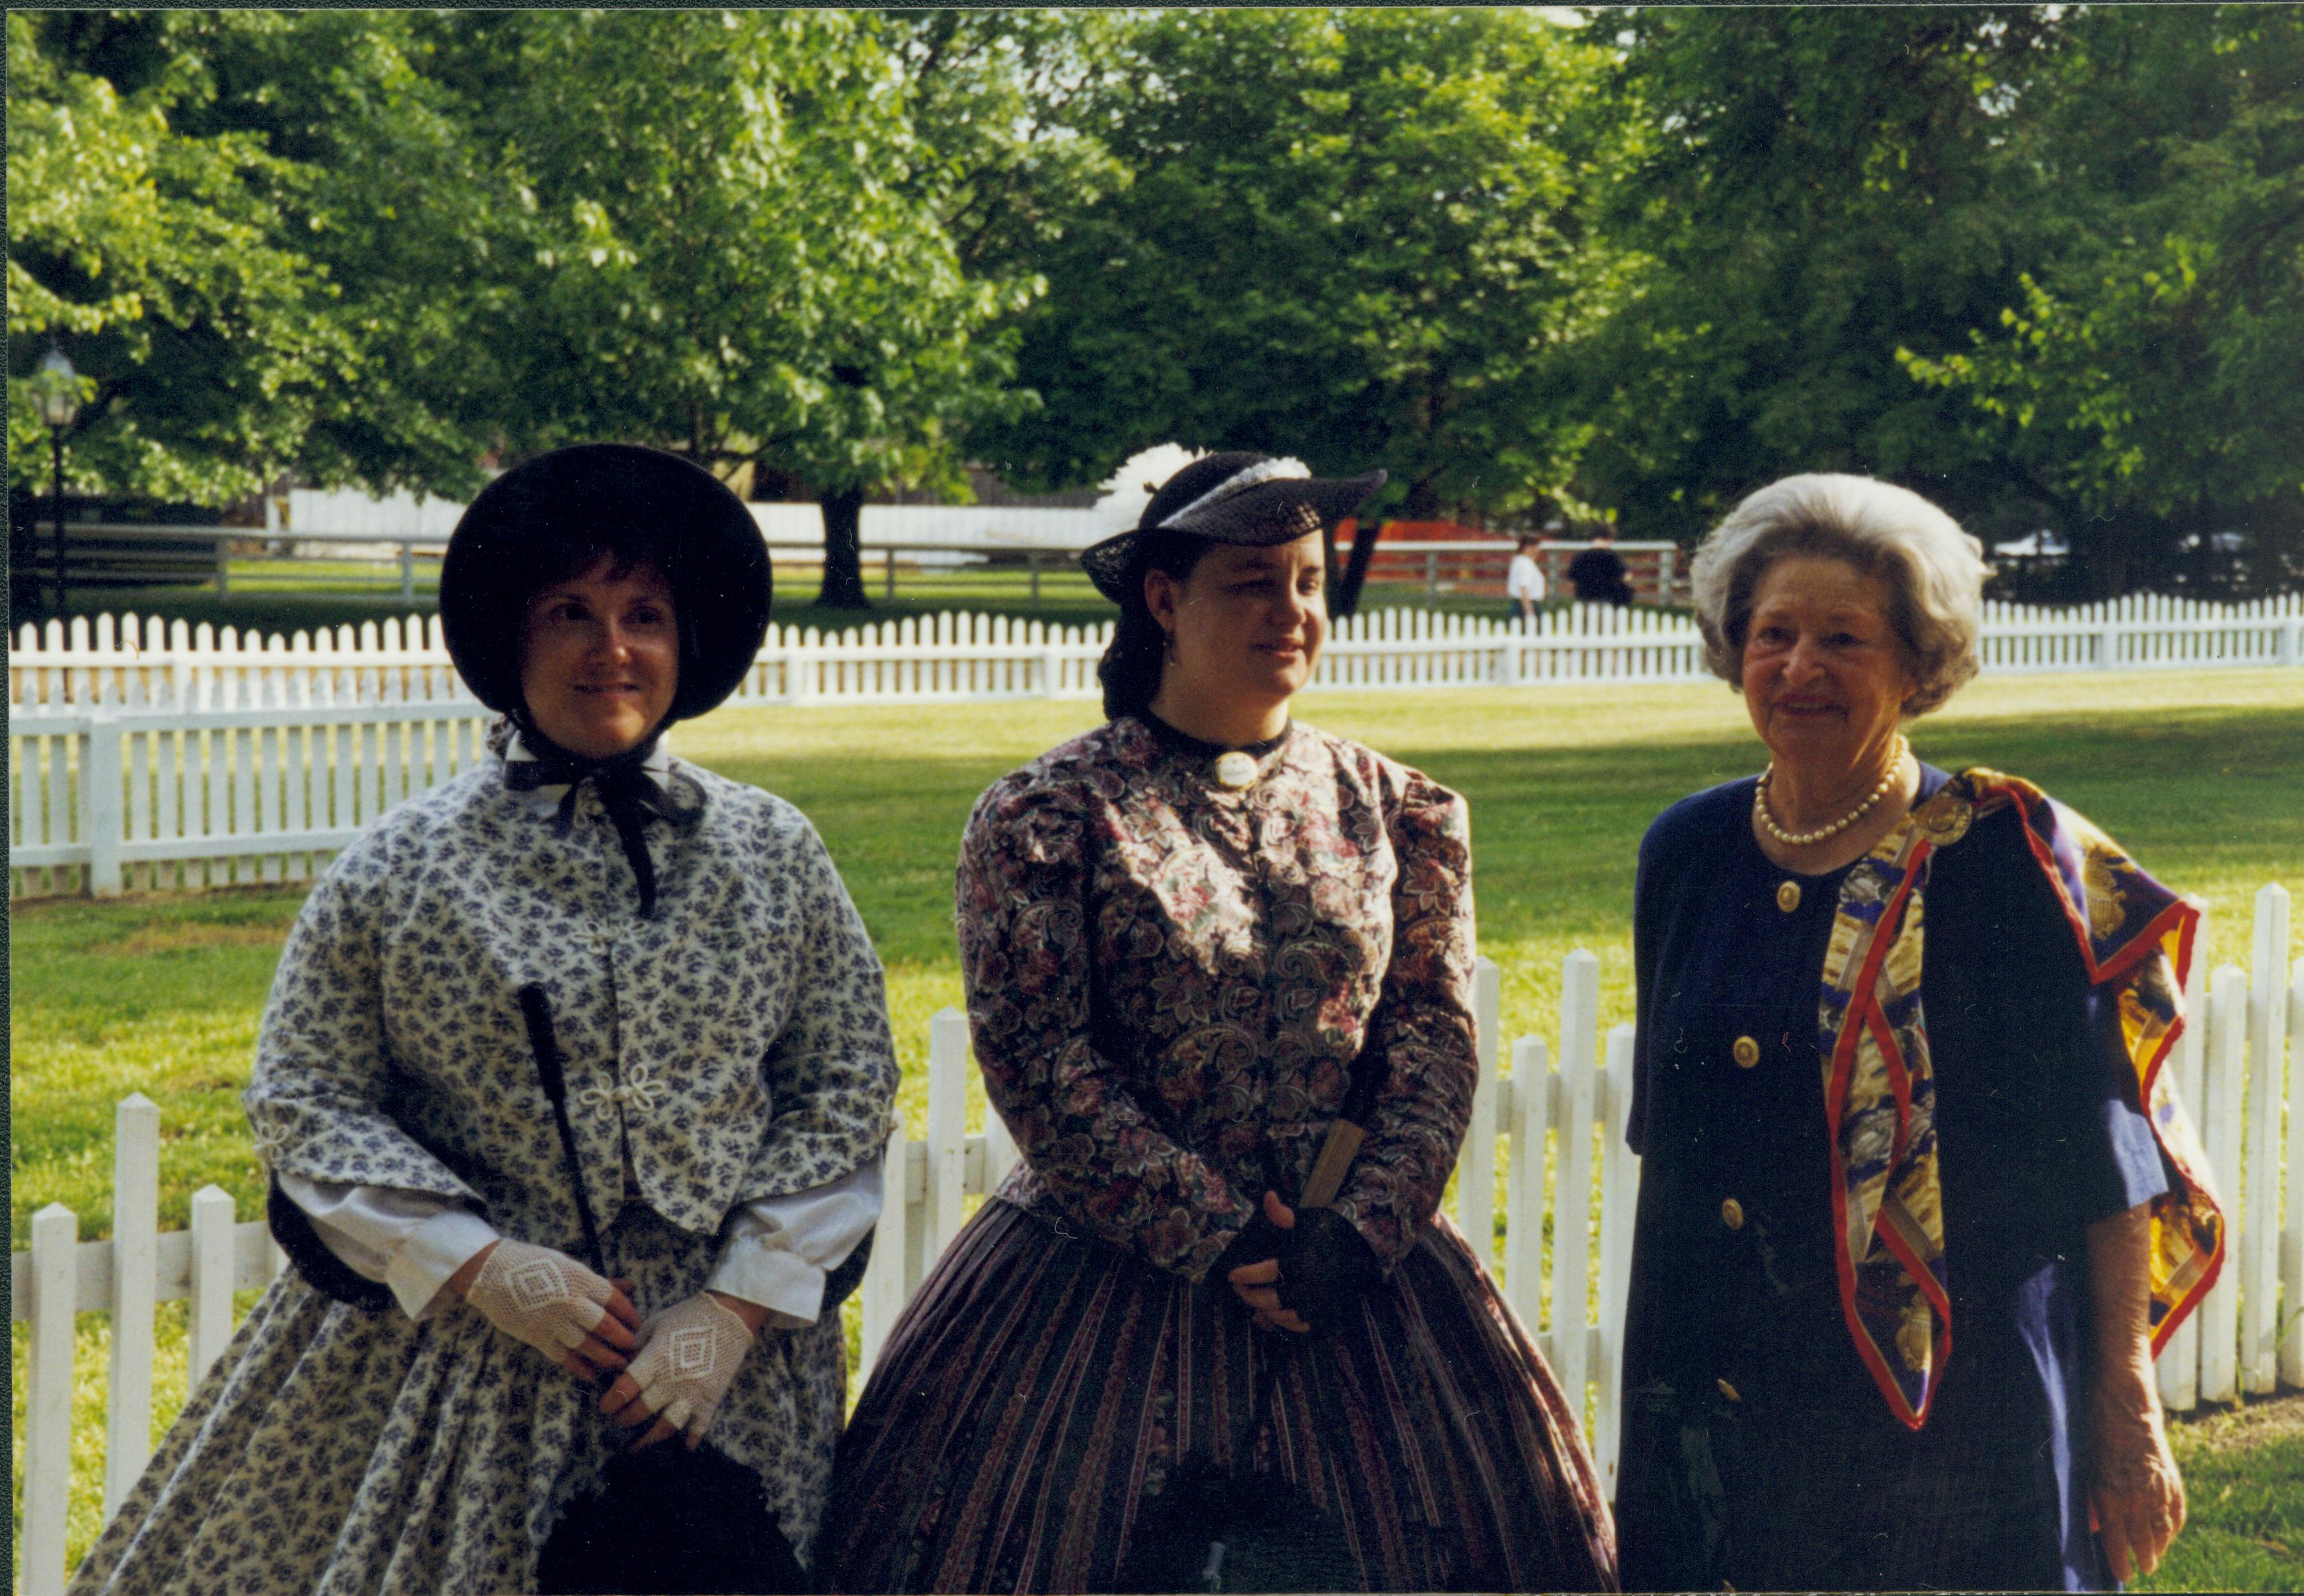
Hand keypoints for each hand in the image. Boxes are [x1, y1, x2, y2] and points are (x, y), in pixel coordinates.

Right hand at [454, 1240, 639, 1382]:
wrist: (492, 1272)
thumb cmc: (534, 1264)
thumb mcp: (569, 1265)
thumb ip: (598, 1281)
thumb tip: (629, 1286)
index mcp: (581, 1279)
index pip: (615, 1300)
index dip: (629, 1314)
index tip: (636, 1324)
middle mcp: (571, 1301)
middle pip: (606, 1326)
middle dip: (623, 1340)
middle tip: (632, 1348)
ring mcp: (554, 1321)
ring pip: (588, 1345)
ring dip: (606, 1358)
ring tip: (619, 1365)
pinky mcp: (537, 1337)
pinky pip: (564, 1357)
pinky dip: (579, 1368)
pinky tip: (591, 1375)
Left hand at [600, 1291, 758, 1449]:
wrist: (730, 1316)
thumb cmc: (688, 1317)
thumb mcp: (655, 1324)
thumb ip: (635, 1347)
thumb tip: (616, 1365)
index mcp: (656, 1358)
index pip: (626, 1386)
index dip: (610, 1401)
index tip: (605, 1406)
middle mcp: (671, 1380)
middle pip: (640, 1411)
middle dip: (624, 1419)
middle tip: (619, 1419)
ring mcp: (693, 1392)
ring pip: (665, 1427)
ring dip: (648, 1439)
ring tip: (637, 1445)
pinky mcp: (711, 1399)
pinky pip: (700, 1427)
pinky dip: (691, 1440)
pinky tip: (685, 1447)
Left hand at [1227, 1192, 1312, 1333]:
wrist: (1355, 1257)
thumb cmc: (1323, 1239)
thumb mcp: (1303, 1223)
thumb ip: (1283, 1214)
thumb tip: (1268, 1195)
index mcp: (1304, 1262)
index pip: (1269, 1271)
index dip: (1247, 1275)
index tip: (1231, 1275)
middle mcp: (1310, 1286)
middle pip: (1272, 1299)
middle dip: (1249, 1295)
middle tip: (1238, 1288)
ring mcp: (1317, 1305)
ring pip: (1282, 1316)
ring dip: (1264, 1310)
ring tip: (1253, 1299)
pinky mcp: (1323, 1316)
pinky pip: (1298, 1327)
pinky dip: (1282, 1322)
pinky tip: (1271, 1313)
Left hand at [2089, 1371, 2185, 1581]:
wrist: (2125, 1408)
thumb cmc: (2096, 1437)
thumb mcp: (2086, 1469)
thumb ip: (2092, 1500)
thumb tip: (2093, 1526)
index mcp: (2110, 1497)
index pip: (2117, 1542)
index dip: (2120, 1562)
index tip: (2123, 1575)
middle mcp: (2136, 1499)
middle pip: (2143, 1543)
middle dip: (2143, 1559)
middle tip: (2143, 1570)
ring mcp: (2158, 1491)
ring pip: (2163, 1532)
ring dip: (2159, 1548)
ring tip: (2154, 1558)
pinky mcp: (2173, 1481)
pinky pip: (2177, 1514)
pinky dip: (2173, 1528)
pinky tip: (2168, 1535)